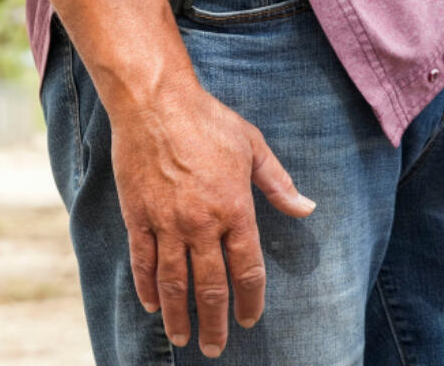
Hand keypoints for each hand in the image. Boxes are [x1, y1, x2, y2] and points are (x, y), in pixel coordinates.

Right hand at [110, 77, 315, 358]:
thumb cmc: (206, 119)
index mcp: (234, 209)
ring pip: (173, 281)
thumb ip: (278, 183)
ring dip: (179, 315)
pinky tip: (152, 305)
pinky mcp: (136, 215)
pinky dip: (146, 286)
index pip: (246, 269)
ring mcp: (165, 222)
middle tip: (215, 347)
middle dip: (214, 322)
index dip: (250, 300)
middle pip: (209, 286)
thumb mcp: (252, 145)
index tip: (250, 319)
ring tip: (183, 338)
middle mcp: (201, 223)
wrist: (154, 102)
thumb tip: (307, 208)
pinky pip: (142, 260)